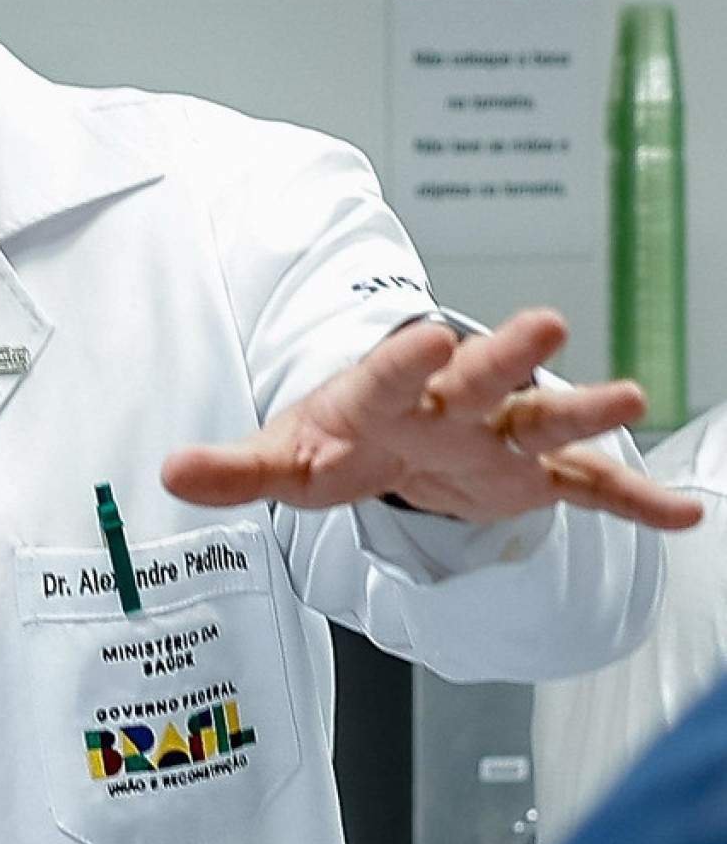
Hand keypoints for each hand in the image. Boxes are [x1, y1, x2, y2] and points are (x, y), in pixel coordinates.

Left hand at [164, 309, 702, 529]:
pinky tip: (683, 519)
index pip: (387, 377)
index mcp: (382, 400)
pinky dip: (633, 504)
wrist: (388, 437)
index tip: (430, 334)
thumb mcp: (284, 459)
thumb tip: (169, 472)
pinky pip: (590, 489)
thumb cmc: (338, 439)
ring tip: (632, 398)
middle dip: (508, 357)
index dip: (404, 360)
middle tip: (546, 324)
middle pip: (480, 381)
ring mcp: (498, 440)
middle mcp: (450, 409)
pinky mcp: (533, 476)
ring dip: (583, 411)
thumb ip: (235, 468)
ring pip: (543, 422)